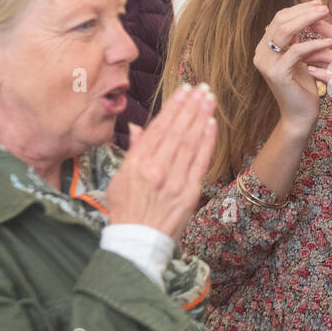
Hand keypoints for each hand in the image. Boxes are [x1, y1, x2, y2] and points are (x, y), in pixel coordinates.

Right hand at [104, 83, 216, 240]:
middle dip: (191, 106)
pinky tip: (212, 125)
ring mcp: (175, 181)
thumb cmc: (125, 210)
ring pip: (190, 142)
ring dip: (201, 118)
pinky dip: (207, 142)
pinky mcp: (189, 193)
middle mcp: (156, 169)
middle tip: (202, 88)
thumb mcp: (119, 178)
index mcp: (137, 164)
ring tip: (209, 99)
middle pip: (177, 131)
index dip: (173, 107)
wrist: (137, 242)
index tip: (183, 90)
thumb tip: (138, 127)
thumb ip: (133, 151)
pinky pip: (200, 162)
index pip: (158, 128)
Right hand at [253, 2, 331, 135]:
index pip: (280, 19)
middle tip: (324, 7)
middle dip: (304, 11)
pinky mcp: (277, 73)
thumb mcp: (300, 58)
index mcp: (265, 47)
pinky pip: (296, 51)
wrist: (300, 116)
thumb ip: (297, 40)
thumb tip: (307, 16)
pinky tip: (328, 41)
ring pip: (285, 31)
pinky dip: (313, 44)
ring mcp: (266, 63)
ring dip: (307, 21)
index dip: (299, 9)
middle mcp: (261, 52)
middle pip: (280, 21)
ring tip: (326, 16)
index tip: (318, 4)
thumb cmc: (303, 88)